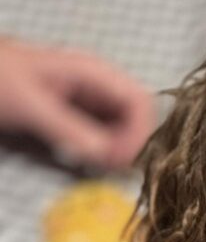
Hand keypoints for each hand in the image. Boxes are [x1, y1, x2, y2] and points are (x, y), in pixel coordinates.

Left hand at [0, 39, 154, 168]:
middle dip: (130, 145)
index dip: (139, 132)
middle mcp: (96, 86)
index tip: (122, 160)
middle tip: (111, 169)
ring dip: (119, 151)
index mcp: (92, 72)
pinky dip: (103, 152)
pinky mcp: (75, 117)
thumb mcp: (31, 105)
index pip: (139, 101)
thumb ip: (69, 129)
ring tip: (101, 167)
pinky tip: (89, 162)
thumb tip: (106, 155)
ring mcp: (86, 102)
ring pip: (122, 129)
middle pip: (135, 118)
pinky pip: (103, 136)